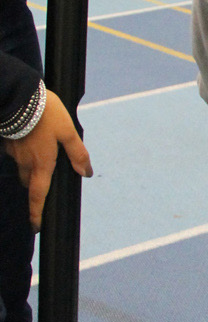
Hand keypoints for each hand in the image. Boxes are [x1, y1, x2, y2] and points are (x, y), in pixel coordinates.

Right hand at [5, 90, 92, 229]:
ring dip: (30, 169)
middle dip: (36, 188)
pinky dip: (23, 153)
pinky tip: (31, 140)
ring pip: (21, 168)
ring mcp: (14, 152)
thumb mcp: (68, 132)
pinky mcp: (8, 141)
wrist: (19, 95)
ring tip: (41, 157)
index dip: (36, 214)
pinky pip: (16, 154)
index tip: (36, 226)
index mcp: (41, 165)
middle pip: (29, 183)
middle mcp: (25, 162)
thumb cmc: (46, 113)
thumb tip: (86, 172)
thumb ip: (77, 153)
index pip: (37, 196)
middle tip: (44, 186)